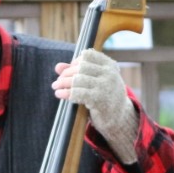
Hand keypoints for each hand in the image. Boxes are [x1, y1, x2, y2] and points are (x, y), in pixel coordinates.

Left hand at [53, 48, 139, 163]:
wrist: (118, 117)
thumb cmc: (104, 96)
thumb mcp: (95, 81)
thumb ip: (77, 72)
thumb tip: (57, 67)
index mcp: (110, 65)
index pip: (89, 55)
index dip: (76, 61)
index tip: (70, 70)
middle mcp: (109, 74)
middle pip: (81, 67)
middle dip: (66, 74)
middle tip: (58, 81)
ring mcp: (105, 86)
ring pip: (77, 79)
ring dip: (63, 83)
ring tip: (55, 87)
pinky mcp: (100, 100)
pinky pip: (78, 93)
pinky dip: (66, 93)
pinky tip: (59, 94)